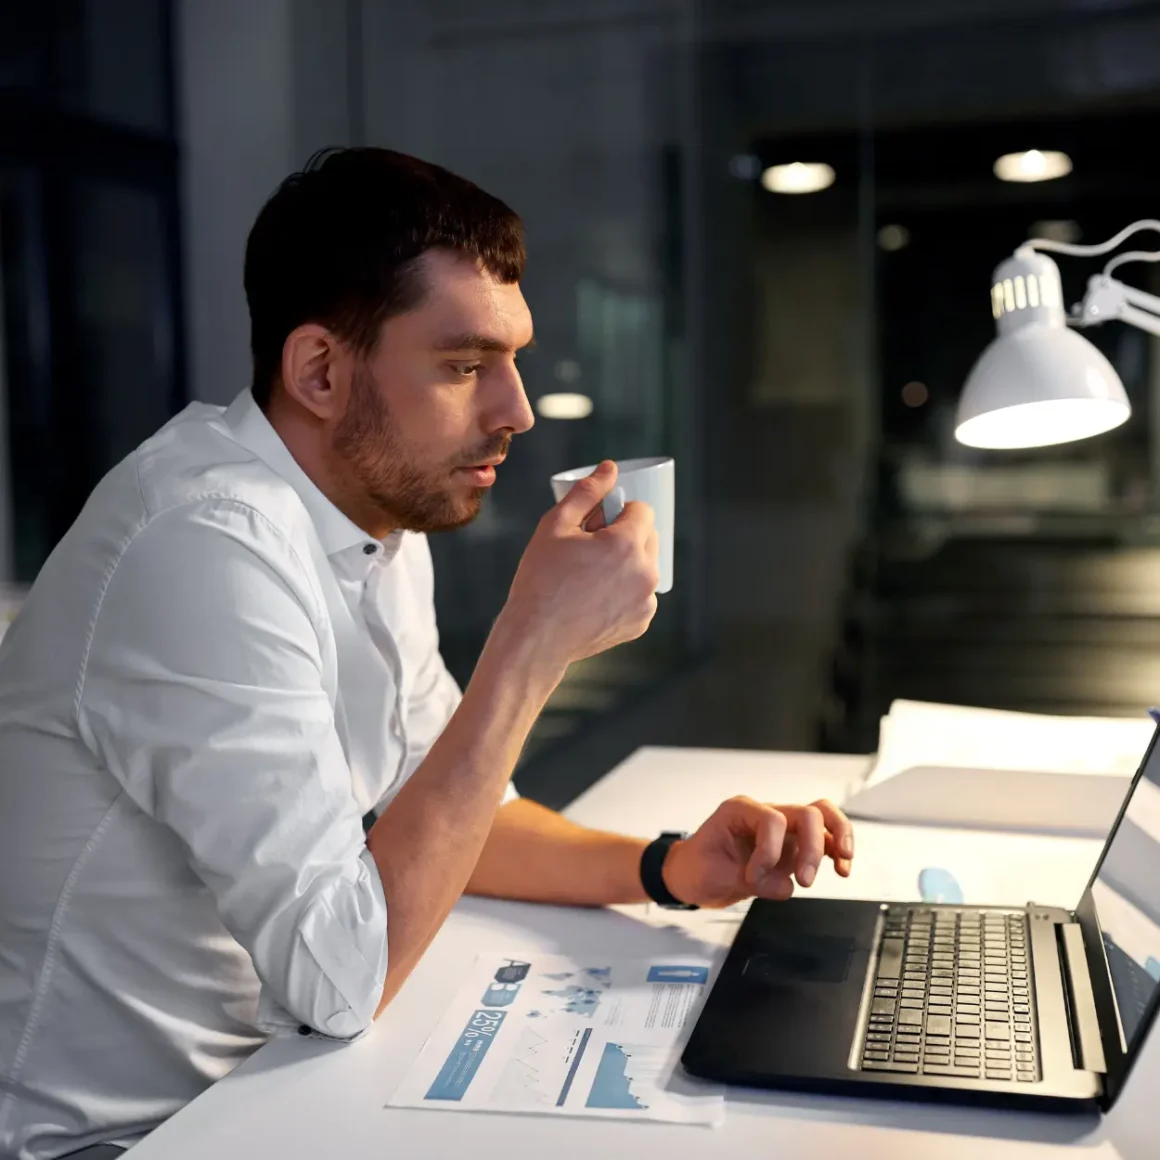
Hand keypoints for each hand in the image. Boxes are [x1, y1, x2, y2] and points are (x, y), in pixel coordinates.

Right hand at [502, 461, 658, 666]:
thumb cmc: (541, 579)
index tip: (595, 527)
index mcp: (628, 544)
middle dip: (625, 536)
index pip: (642, 510)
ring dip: (627, 562)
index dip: (618, 513)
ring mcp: (646, 601)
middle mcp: (646, 573)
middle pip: (648, 536)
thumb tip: (610, 468)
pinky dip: (625, 590)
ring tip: (590, 576)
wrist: (537, 637)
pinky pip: (640, 593)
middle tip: (589, 550)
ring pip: (645, 565)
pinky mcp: (641, 621)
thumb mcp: (555, 526)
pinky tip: (595, 598)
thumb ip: (587, 492)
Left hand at [661, 797, 854, 908]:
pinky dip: (837, 850)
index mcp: (740, 811)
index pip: (772, 820)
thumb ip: (752, 880)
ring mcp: (781, 828)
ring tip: (844, 862)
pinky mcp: (791, 846)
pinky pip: (823, 838)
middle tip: (805, 881)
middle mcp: (764, 813)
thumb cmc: (697, 867)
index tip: (753, 877)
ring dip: (837, 838)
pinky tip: (842, 868)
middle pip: (805, 814)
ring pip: (822, 815)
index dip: (769, 851)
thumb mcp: (713, 874)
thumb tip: (786, 886)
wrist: (692, 876)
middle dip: (811, 848)